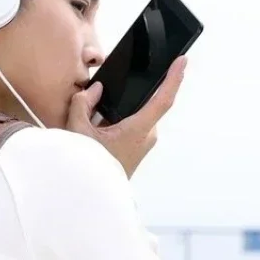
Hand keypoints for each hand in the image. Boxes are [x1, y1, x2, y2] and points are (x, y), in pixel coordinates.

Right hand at [66, 56, 187, 178]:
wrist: (91, 197)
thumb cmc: (88, 169)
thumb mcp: (77, 131)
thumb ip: (83, 103)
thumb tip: (95, 90)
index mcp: (138, 130)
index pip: (163, 99)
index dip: (174, 78)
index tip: (182, 61)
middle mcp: (146, 137)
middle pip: (143, 105)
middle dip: (127, 99)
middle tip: (106, 101)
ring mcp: (143, 145)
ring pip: (136, 117)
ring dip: (119, 114)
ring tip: (97, 124)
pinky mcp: (137, 151)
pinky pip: (132, 128)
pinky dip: (118, 124)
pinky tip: (100, 132)